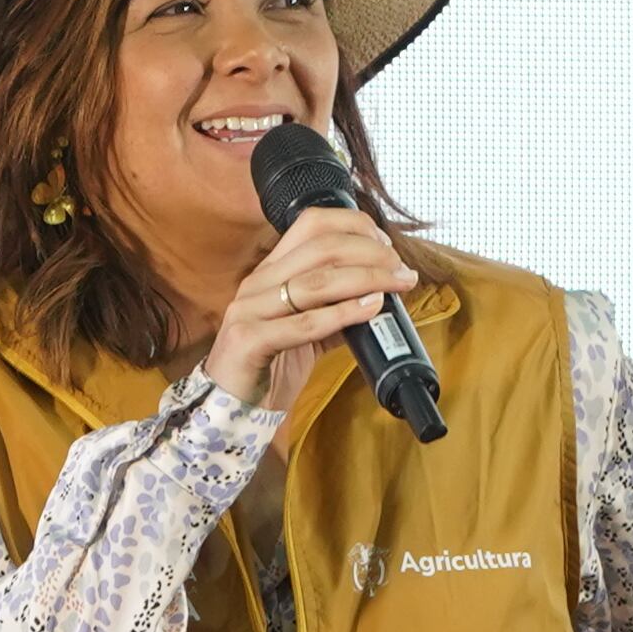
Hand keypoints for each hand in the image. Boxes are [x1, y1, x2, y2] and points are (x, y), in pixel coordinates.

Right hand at [200, 197, 417, 413]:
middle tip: (401, 271)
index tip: (386, 245)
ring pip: (317, 282)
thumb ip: (333, 310)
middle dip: (371, 254)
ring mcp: (250, 310)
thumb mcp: (304, 331)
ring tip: (397, 285)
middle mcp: (257, 283)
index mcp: (269, 271)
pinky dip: (343, 313)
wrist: (230, 407)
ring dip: (367, 279)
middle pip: (321, 249)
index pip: (311, 224)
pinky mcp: (249, 341)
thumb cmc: (268, 366)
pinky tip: (370, 308)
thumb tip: (379, 297)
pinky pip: (304, 324)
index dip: (354, 226)